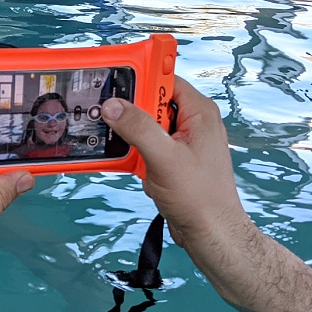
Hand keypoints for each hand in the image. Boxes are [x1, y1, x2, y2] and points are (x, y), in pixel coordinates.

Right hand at [102, 76, 311, 311]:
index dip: (140, 75)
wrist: (212, 235)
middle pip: (151, 100)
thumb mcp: (165, 158)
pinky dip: (132, 150)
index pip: (166, 79)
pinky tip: (121, 160)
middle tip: (100, 109)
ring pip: (146, 124)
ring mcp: (183, 142)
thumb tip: (112, 105)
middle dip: (127, 106)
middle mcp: (193, 122)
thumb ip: (138, 128)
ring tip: (107, 134)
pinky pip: (147, 145)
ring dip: (127, 131)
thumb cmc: (199, 198)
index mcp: (199, 113)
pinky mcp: (174, 161)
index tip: (111, 77)